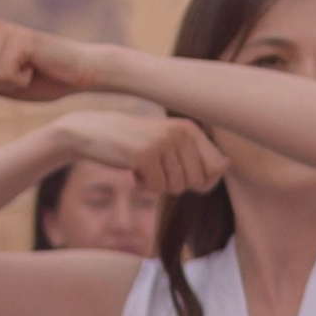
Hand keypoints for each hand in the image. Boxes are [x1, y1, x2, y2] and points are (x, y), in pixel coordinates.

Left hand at [0, 19, 96, 105]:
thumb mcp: (0, 84)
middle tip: (12, 82)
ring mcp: (5, 32)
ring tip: (27, 74)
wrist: (83, 74)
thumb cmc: (45, 81)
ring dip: (5, 85)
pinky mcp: (21, 39)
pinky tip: (35, 70)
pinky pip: (3, 74)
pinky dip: (20, 82)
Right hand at [48, 103, 228, 200]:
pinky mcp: (145, 155)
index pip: (218, 167)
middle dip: (176, 183)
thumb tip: (225, 168)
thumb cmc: (134, 143)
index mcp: (191, 128)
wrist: (91, 131)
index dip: (203, 179)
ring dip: (158, 183)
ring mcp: (163, 143)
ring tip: (143, 165)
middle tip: (157, 168)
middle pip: (197, 181)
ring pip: (176, 186)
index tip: (179, 171)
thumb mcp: (169, 145)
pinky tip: (132, 168)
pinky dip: (143, 184)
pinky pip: (156, 187)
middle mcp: (181, 132)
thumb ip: (197, 158)